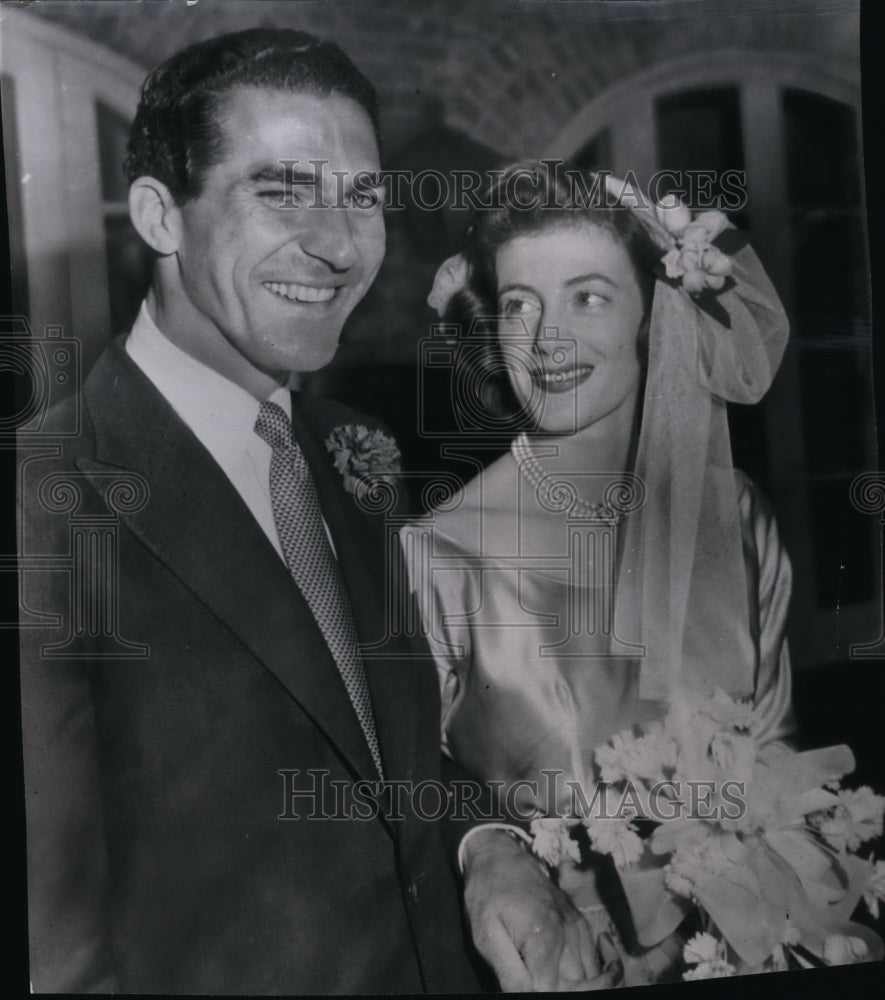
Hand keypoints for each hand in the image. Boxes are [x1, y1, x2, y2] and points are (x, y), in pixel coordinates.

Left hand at [461, 829, 622, 990]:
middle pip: (578, 986)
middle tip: (530, 974)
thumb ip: (509, 972)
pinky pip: (593, 959)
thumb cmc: (488, 894)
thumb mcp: (486, 935)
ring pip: (591, 975)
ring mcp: (578, 927)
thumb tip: (527, 997)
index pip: (555, 991)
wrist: (500, 856)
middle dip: (557, 988)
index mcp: (544, 938)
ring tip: (541, 971)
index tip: (523, 980)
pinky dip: (586, 972)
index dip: (537, 991)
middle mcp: (569, 933)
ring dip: (574, 983)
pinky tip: (564, 971)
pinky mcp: (580, 922)